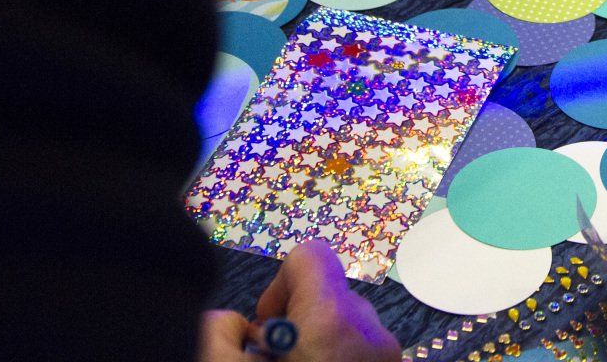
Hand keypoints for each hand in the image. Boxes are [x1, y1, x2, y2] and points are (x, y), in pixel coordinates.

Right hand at [197, 241, 398, 361]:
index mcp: (332, 322)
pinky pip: (361, 348)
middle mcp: (371, 331)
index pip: (310, 255)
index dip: (278, 284)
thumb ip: (218, 331)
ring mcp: (388, 352)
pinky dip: (337, 357)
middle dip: (295, 322)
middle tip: (272, 359)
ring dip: (316, 343)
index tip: (264, 327)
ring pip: (344, 326)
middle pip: (326, 295)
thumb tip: (232, 323)